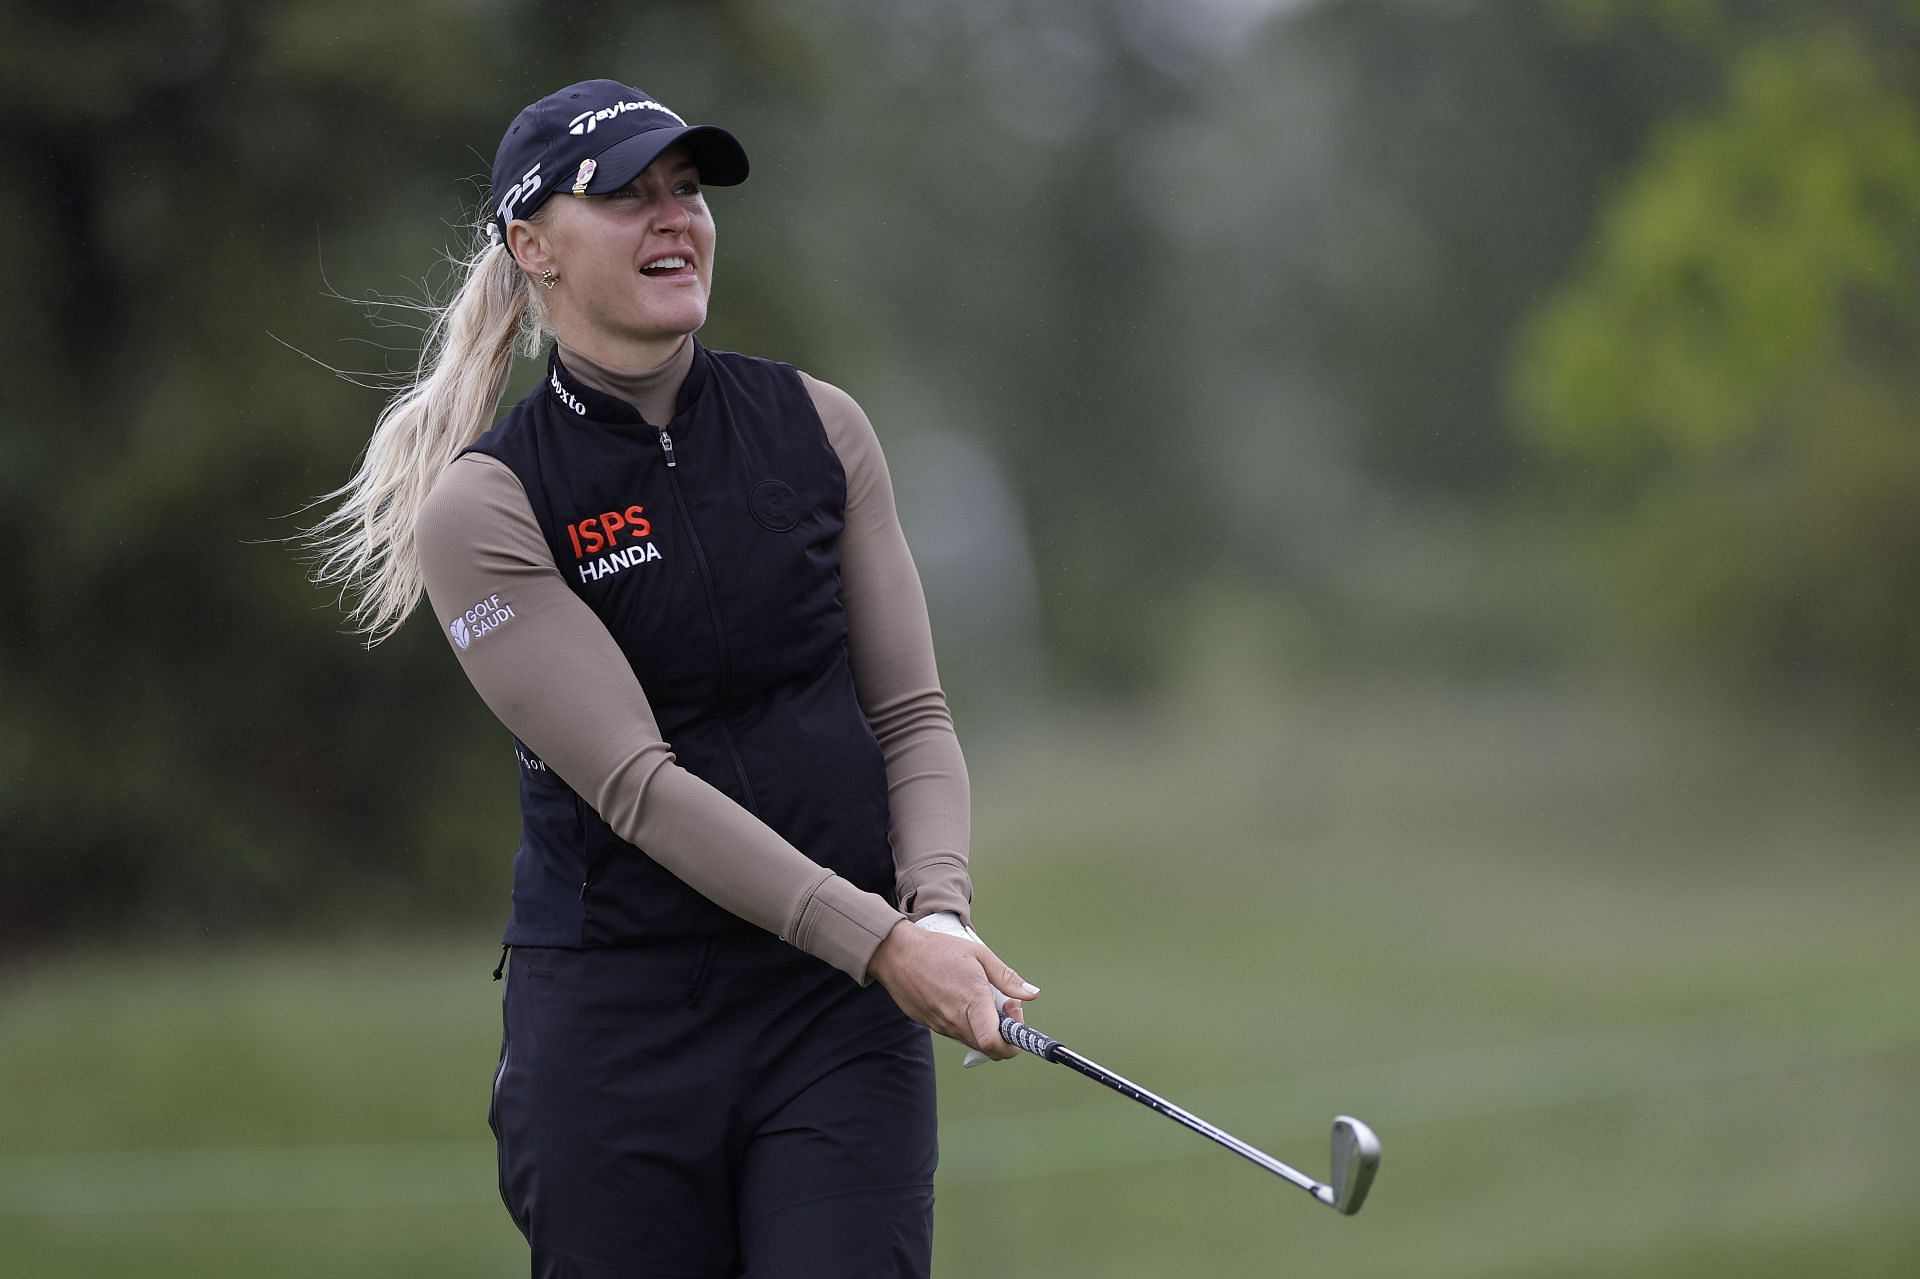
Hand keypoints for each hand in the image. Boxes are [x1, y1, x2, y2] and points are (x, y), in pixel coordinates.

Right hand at [868, 919, 1038, 1059]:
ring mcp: (941, 1025)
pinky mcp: (931, 1025)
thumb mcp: (979, 954)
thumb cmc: (938, 950)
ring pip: (973, 1041)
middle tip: (1005, 1004)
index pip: (993, 1042)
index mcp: (971, 999)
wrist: (896, 953)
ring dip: (986, 1028)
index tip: (1017, 1019)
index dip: (1013, 1042)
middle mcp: (955, 1019)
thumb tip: (1032, 994)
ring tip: (983, 998)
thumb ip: (1007, 978)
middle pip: (989, 1047)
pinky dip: (968, 1024)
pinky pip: (957, 1033)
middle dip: (1005, 1032)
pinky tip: (963, 1000)